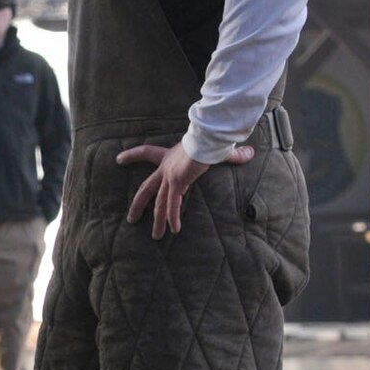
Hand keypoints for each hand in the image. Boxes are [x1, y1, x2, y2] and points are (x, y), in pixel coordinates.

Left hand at [116, 141, 254, 239]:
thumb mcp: (220, 148)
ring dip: (158, 221)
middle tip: (131, 218)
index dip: (132, 156)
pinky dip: (173, 217)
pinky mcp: (177, 182)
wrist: (210, 133)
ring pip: (159, 203)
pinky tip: (173, 230)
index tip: (119, 159)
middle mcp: (166, 167)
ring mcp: (170, 176)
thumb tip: (250, 154)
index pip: (146, 152)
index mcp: (170, 155)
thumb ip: (233, 155)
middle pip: (146, 188)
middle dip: (138, 205)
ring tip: (156, 236)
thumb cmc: (213, 136)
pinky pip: (173, 204)